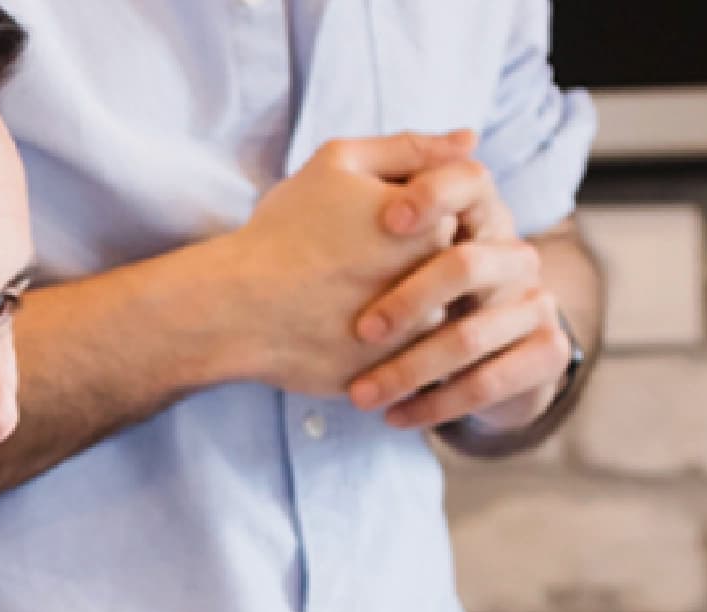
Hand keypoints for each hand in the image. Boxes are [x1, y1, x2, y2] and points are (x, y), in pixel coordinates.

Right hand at [201, 129, 478, 392]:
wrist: (237, 307)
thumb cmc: (284, 231)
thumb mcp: (340, 163)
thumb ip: (411, 148)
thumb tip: (469, 139)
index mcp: (431, 226)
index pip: (449, 220)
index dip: (406, 222)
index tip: (368, 230)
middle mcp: (432, 285)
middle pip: (441, 272)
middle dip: (405, 267)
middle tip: (350, 268)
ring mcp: (412, 338)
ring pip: (425, 322)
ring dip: (399, 313)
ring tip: (344, 304)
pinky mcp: (388, 377)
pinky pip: (400, 364)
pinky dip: (379, 351)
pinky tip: (341, 335)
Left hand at [346, 156, 568, 431]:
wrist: (474, 364)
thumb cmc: (416, 293)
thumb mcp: (399, 244)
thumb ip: (407, 184)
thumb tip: (461, 137)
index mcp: (483, 216)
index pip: (469, 184)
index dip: (431, 196)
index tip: (386, 221)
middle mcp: (515, 256)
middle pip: (467, 265)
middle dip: (409, 299)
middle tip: (361, 331)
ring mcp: (535, 305)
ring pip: (471, 336)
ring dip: (409, 369)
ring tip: (361, 394)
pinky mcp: (544, 353)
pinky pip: (487, 382)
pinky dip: (435, 404)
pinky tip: (394, 417)